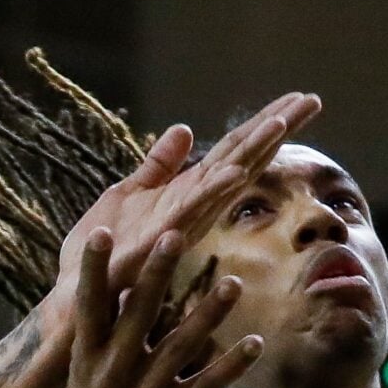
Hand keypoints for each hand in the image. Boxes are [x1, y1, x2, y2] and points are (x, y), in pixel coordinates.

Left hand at [32, 93, 320, 351]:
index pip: (236, 149)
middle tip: (312, 100)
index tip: (300, 98)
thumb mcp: (130, 193)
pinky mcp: (159, 240)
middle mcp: (194, 205)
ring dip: (252, 153)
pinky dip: (213, 192)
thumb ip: (159, 164)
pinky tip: (234, 173)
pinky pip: (190, 212)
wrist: (76, 290)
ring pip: (224, 181)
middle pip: (243, 157)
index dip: (267, 123)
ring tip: (280, 124)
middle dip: (277, 128)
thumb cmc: (105, 248)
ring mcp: (181, 222)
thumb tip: (184, 129)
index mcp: (189, 191)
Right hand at [60, 227, 263, 387]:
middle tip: (175, 236)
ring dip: (209, 314)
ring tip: (233, 284)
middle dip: (157, 275)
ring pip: (180, 347)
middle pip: (138, 317)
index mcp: (87, 360)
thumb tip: (120, 286)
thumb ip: (102, 337)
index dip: (95, 271)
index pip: (90, 308)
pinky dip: (231, 364)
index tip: (101, 232)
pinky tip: (253, 344)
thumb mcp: (86, 378)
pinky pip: (207, 386)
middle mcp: (113, 375)